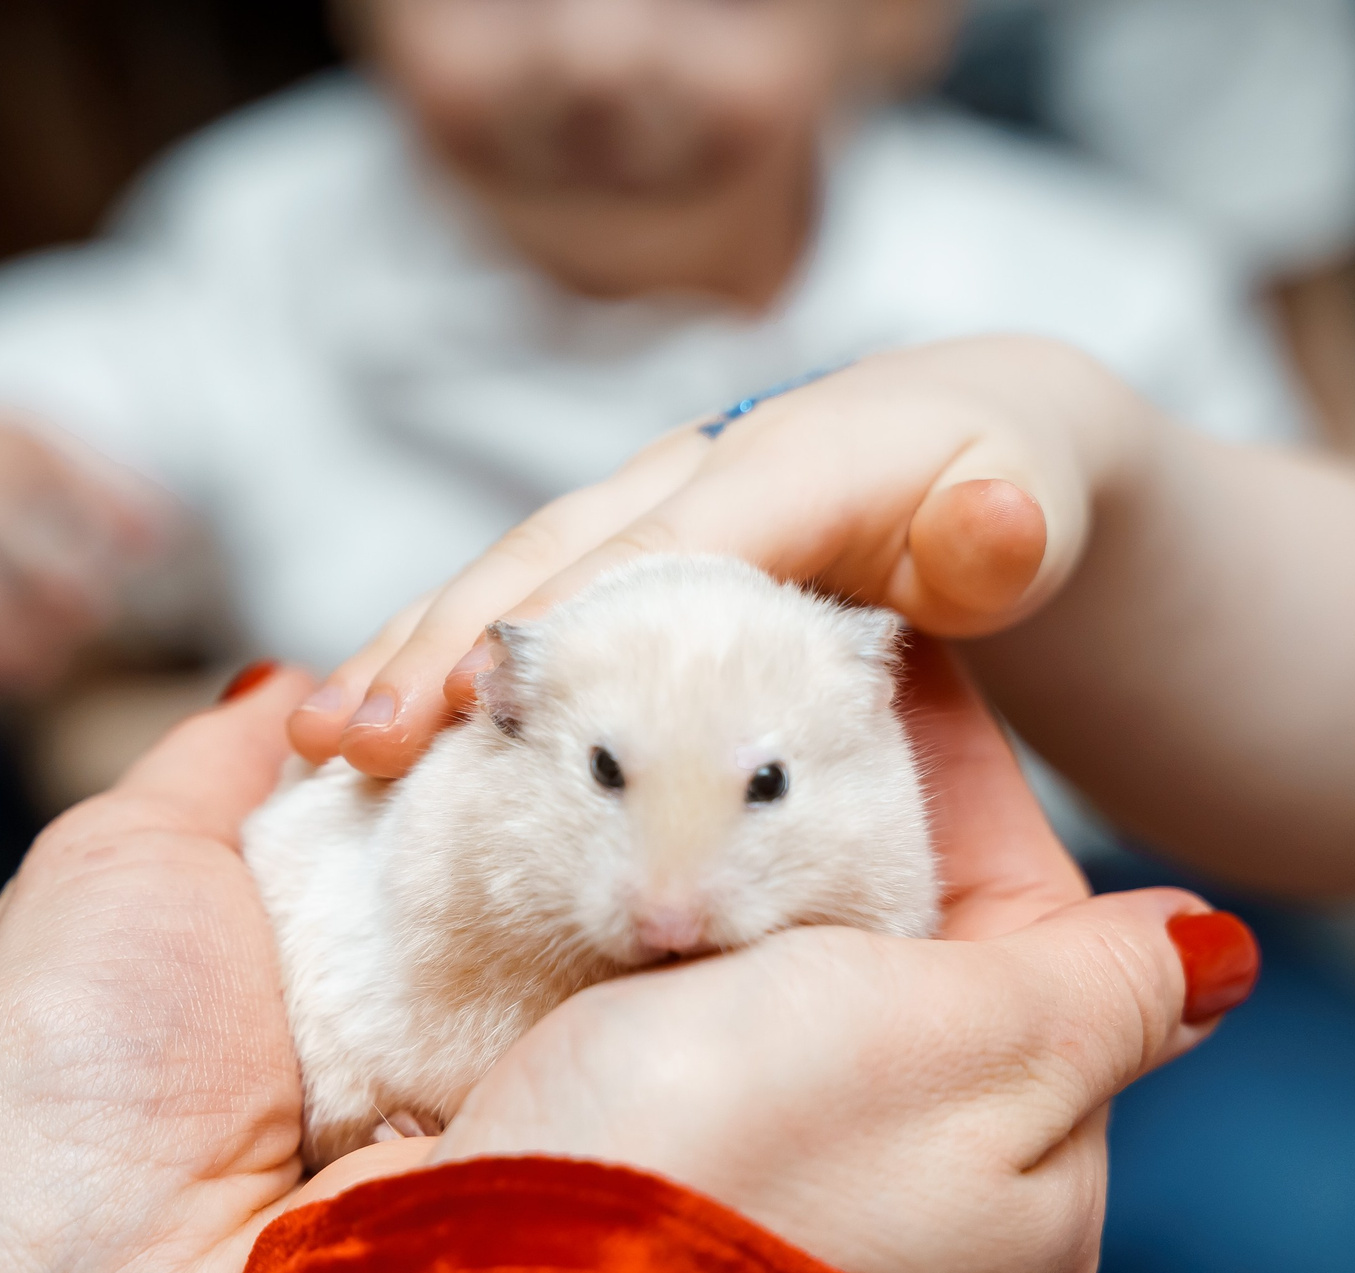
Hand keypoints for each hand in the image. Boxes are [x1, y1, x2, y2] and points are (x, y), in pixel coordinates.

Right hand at [285, 337, 1132, 778]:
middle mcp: (687, 476)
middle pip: (548, 560)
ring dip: (407, 664)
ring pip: (504, 585)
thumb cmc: (1004, 489)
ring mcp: (636, 517)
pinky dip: (429, 674)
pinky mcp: (610, 562)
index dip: (569, 620)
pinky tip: (354, 738)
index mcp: (783, 463)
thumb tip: (994, 527)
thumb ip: (1007, 531)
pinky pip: (508, 614)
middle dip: (447, 648)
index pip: (665, 550)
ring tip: (323, 746)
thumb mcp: (1031, 506)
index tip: (481, 701)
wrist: (980, 443)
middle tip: (361, 739)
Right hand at [355, 643, 1253, 1272]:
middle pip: (887, 932)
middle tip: (764, 666)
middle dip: (830, 800)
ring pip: (760, 956)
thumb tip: (1224, 953)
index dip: (959, 771)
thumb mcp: (971, 1047)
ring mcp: (745, 1169)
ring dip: (719, 848)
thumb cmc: (740, 1159)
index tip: (887, 640)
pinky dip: (633, 910)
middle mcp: (893, 1183)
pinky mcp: (618, 1149)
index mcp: (1014, 1176)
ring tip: (669, 715)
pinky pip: (651, 994)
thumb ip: (1100, 986)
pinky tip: (595, 825)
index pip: (1026, 914)